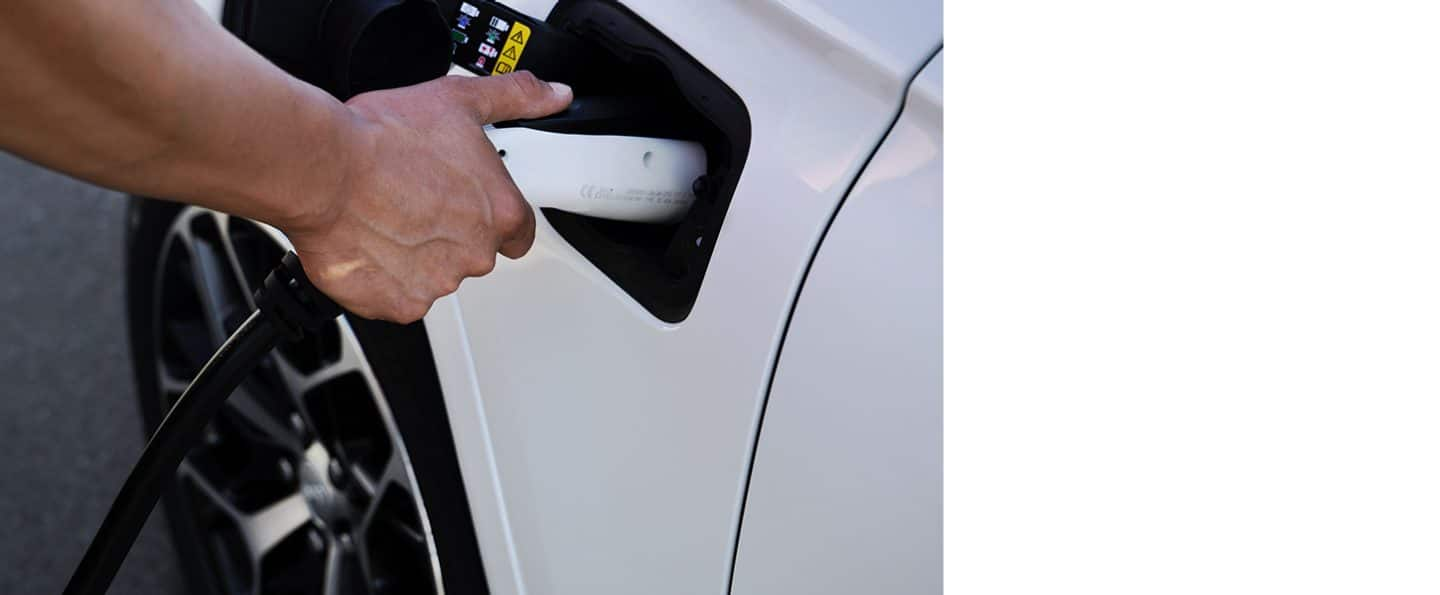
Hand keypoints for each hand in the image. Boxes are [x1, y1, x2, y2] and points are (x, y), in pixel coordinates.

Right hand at [283, 72, 571, 322]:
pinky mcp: (400, 304)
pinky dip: (384, 277)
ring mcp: (438, 283)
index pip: (520, 230)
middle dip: (448, 231)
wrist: (321, 170)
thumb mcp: (459, 100)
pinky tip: (368, 244)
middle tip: (413, 199)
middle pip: (474, 251)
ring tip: (384, 216)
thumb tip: (553, 94)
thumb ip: (515, 97)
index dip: (493, 215)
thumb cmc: (382, 138)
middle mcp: (476, 254)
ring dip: (415, 253)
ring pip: (434, 273)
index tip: (468, 204)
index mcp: (500, 212)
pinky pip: (399, 296)